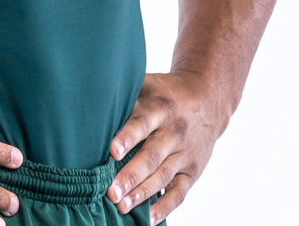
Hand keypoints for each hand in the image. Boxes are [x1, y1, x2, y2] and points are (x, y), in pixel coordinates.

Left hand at [105, 71, 228, 222]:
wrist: (209, 100)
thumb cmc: (166, 93)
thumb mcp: (148, 85)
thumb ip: (124, 93)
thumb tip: (89, 100)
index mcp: (160, 108)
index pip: (143, 123)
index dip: (128, 137)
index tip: (112, 152)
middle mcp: (175, 132)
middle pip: (152, 156)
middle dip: (130, 176)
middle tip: (111, 192)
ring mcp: (185, 153)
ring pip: (163, 176)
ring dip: (142, 193)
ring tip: (122, 206)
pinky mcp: (193, 170)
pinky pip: (180, 192)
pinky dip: (166, 206)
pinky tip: (150, 217)